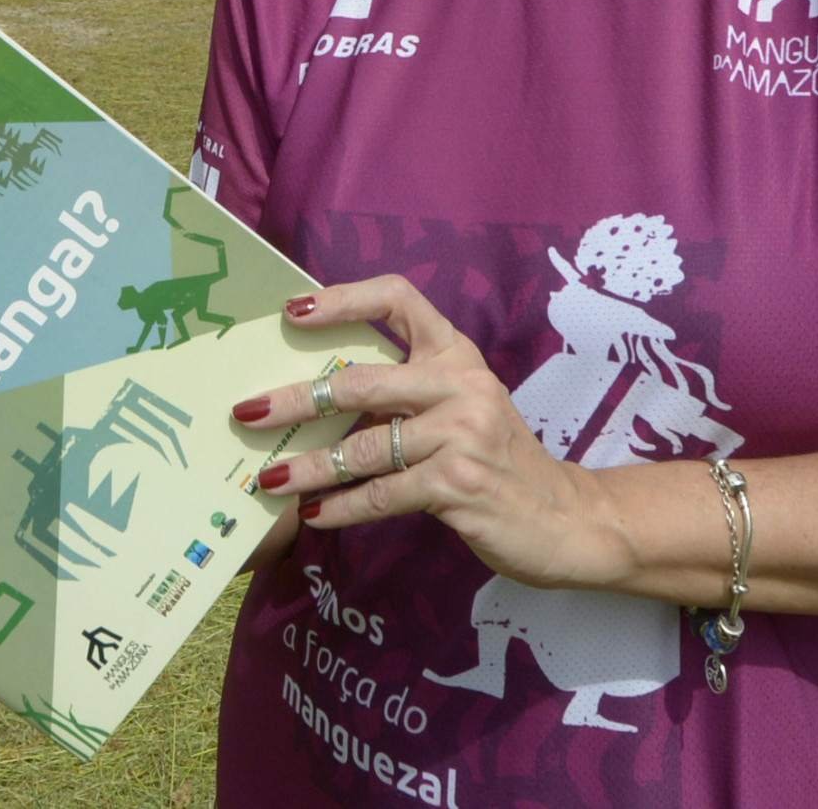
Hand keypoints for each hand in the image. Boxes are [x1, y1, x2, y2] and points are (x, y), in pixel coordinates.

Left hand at [233, 280, 624, 591]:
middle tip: (247, 412)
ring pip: (364, 447)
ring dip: (308, 467)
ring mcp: (462, 435)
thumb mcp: (463, 409)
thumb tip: (318, 398)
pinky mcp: (460, 485)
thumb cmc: (500, 461)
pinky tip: (315, 516)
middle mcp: (460, 384)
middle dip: (296, 399)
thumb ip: (408, 395)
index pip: (399, 299)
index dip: (342, 299)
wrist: (570, 518)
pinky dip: (342, 507)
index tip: (291, 312)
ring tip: (268, 479)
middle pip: (361, 381)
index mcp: (457, 355)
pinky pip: (383, 494)